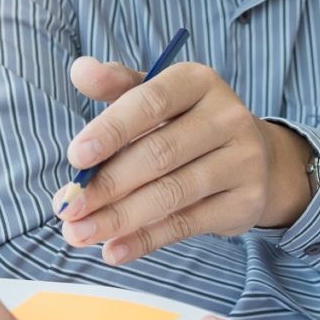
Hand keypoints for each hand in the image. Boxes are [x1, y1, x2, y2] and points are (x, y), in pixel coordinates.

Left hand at [55, 58, 314, 263]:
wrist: (252, 158)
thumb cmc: (184, 124)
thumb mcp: (154, 98)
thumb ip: (116, 86)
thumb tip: (80, 70)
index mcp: (198, 81)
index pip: (150, 102)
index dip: (111, 130)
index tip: (74, 157)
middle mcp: (227, 116)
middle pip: (158, 154)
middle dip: (106, 185)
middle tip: (66, 207)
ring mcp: (242, 160)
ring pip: (171, 194)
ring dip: (118, 218)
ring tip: (79, 233)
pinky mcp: (245, 202)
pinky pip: (187, 224)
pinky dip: (145, 240)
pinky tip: (113, 250)